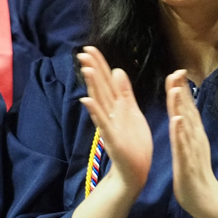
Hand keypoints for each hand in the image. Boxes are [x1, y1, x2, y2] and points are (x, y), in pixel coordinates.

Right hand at [78, 47, 152, 191]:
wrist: (135, 170)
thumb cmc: (134, 142)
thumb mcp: (132, 112)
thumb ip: (124, 93)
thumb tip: (117, 70)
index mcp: (117, 106)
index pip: (106, 81)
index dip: (99, 64)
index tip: (90, 48)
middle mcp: (110, 113)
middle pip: (100, 88)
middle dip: (92, 70)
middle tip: (82, 52)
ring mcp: (109, 125)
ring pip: (99, 102)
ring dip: (92, 86)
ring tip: (86, 69)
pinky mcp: (112, 139)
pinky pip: (102, 124)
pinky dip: (95, 112)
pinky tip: (86, 101)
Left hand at [164, 71, 217, 217]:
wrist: (204, 199)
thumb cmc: (194, 174)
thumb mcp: (189, 147)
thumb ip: (187, 131)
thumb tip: (182, 114)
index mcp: (194, 135)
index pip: (187, 108)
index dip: (182, 90)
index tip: (176, 71)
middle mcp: (196, 138)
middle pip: (188, 111)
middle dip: (181, 91)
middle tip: (177, 71)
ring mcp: (193, 150)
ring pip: (186, 125)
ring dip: (181, 107)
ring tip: (176, 89)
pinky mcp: (188, 163)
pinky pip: (184, 146)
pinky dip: (181, 133)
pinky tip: (177, 121)